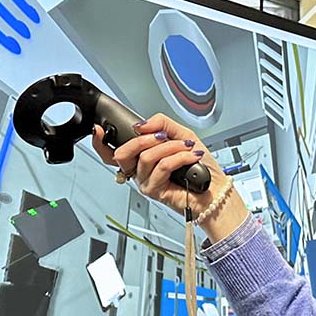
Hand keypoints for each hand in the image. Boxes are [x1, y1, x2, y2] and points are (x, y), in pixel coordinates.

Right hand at [91, 112, 223, 213]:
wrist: (216, 188)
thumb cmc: (201, 166)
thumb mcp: (181, 135)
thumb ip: (161, 124)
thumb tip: (142, 124)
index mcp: (141, 156)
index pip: (111, 151)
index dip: (100, 142)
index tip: (100, 129)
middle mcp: (139, 170)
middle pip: (123, 153)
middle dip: (144, 139)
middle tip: (164, 137)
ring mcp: (145, 181)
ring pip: (146, 157)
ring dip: (170, 148)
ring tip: (187, 148)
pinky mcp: (154, 190)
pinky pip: (162, 167)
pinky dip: (179, 157)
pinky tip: (190, 156)